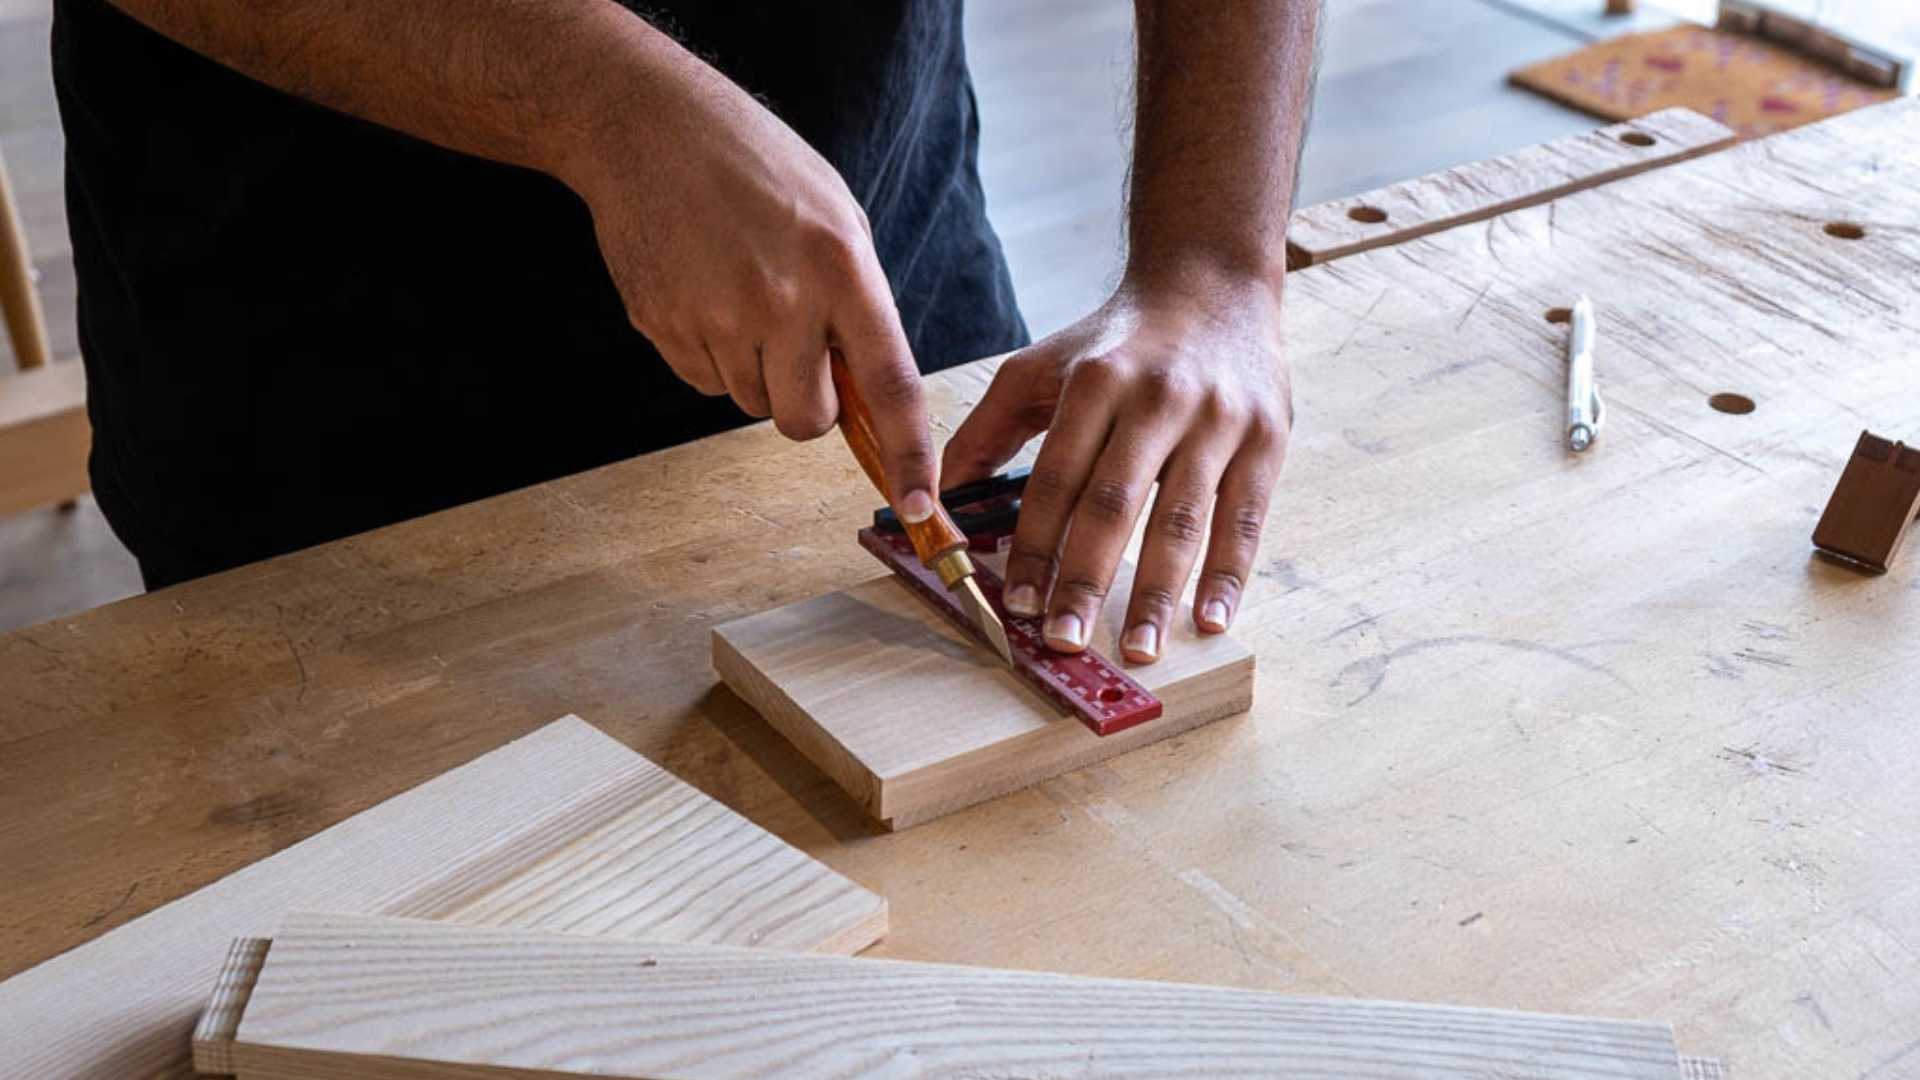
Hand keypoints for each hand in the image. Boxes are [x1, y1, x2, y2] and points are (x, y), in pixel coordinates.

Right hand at [560, 55, 938, 518]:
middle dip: (808, 406)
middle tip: (797, 352)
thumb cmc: (756, 166)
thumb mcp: (836, 216)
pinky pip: (703, 380)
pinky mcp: (663, 327)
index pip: (889, 385)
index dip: (910, 454)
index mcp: (840, 268)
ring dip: (755, 371)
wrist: (647, 129)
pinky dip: (711, 353)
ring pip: (749, 403)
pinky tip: (704, 290)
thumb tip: (868, 389)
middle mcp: (780, 300)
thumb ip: (858, 303)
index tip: (921, 503)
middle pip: (805, 421)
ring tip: (742, 294)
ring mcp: (714, 318)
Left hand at [941, 274, 1291, 662]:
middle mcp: (1158, 398)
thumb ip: (987, 433)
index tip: (1019, 605)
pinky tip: (1210, 619)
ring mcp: (1218, 419)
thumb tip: (934, 501)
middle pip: (1115, 504)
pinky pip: (1244, 518)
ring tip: (1137, 649)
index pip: (1057, 479)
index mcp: (1095, 381)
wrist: (1212, 286)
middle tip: (1065, 642)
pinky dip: (1229, 574)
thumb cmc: (1116, 341)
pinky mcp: (1267, 437)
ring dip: (1157, 593)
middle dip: (1085, 579)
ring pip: (1182, 519)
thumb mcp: (1040, 368)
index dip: (1036, 546)